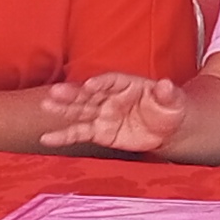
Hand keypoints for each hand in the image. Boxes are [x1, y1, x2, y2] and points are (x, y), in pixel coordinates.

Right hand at [42, 73, 186, 151]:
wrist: (166, 129)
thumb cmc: (168, 109)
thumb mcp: (173, 101)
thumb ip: (167, 94)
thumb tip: (166, 85)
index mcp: (125, 84)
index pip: (110, 81)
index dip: (100, 82)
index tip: (89, 85)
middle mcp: (109, 97)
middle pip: (88, 94)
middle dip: (72, 94)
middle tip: (55, 92)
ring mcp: (101, 114)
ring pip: (79, 111)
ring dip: (62, 110)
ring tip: (46, 107)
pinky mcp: (98, 132)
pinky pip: (78, 133)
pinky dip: (63, 136)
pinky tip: (47, 139)